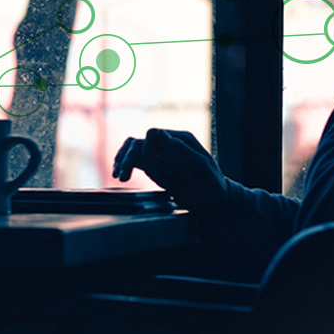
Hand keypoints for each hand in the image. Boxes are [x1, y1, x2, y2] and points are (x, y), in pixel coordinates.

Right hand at [112, 128, 228, 212]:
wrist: (214, 201)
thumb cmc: (212, 182)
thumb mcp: (201, 165)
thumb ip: (182, 149)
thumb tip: (160, 133)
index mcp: (180, 140)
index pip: (154, 134)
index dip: (147, 146)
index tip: (147, 162)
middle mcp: (167, 145)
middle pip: (140, 143)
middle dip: (128, 157)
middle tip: (122, 173)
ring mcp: (160, 157)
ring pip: (134, 151)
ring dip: (123, 160)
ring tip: (119, 174)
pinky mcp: (155, 168)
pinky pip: (136, 162)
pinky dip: (125, 165)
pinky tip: (120, 174)